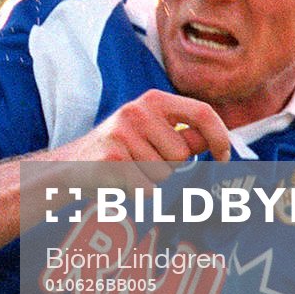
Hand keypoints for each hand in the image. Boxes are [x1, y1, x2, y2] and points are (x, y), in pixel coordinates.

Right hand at [49, 88, 233, 172]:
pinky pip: (145, 189)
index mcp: (153, 100)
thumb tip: (217, 141)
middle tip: (140, 162)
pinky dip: (136, 193)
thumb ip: (183, 136)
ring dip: (150, 181)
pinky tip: (118, 182)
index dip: (219, 137)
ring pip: (163, 175)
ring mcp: (121, 133)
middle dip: (168, 167)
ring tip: (126, 171)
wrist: (71, 166)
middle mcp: (137, 111)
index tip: (223, 157)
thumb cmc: (121, 152)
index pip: (202, 112)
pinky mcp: (110, 158)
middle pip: (181, 155)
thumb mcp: (152, 135)